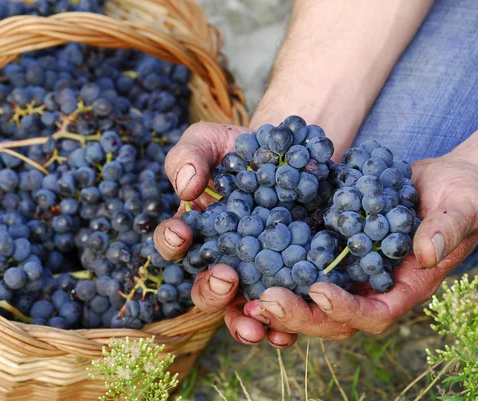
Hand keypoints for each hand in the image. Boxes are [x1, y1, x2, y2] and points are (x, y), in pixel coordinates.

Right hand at [153, 121, 299, 347]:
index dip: (171, 241)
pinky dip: (282, 327)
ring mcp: (254, 274)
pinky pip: (281, 312)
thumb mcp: (209, 140)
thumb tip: (186, 187)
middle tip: (226, 277)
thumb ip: (189, 157)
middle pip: (205, 289)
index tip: (180, 232)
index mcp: (195, 231)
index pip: (174, 244)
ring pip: (240, 310)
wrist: (290, 154)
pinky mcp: (289, 280)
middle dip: (211, 290)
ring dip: (243, 322)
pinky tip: (288, 331)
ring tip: (256, 326)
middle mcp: (220, 260)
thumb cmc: (239, 148)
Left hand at [244, 133, 477, 340]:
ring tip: (247, 294)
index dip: (346, 310)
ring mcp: (348, 272)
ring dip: (279, 301)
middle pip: (332, 318)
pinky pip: (301, 268)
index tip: (319, 292)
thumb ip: (448, 228)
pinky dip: (276, 269)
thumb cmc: (462, 194)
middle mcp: (371, 287)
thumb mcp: (462, 206)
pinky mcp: (329, 251)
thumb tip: (427, 253)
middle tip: (265, 300)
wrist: (440, 181)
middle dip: (299, 313)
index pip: (374, 315)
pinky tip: (249, 260)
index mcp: (404, 287)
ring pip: (310, 300)